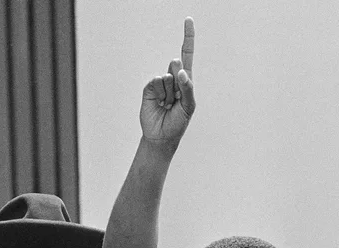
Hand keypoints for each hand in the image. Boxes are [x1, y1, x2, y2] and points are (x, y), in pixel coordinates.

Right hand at [139, 17, 195, 148]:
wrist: (161, 136)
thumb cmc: (178, 122)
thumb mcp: (189, 106)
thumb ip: (188, 88)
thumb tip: (181, 71)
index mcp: (186, 80)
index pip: (187, 55)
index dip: (188, 37)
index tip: (188, 20)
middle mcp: (173, 78)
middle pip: (177, 64)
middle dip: (179, 80)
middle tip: (176, 98)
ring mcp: (161, 83)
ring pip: (167, 76)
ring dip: (170, 93)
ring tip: (168, 105)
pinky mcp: (150, 88)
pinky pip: (156, 81)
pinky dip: (160, 93)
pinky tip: (161, 104)